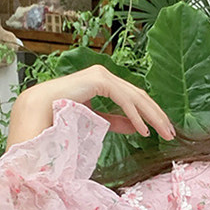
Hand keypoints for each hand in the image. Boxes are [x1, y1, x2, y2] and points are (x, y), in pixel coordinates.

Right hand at [7, 65, 175, 148]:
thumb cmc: (60, 115)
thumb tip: (138, 127)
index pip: (134, 98)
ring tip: (165, 133)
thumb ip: (116, 121)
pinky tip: (145, 130)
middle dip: (157, 116)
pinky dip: (136, 116)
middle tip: (171, 133)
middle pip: (140, 96)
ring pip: (136, 97)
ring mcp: (102, 75)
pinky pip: (124, 100)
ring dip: (153, 117)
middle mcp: (104, 76)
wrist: (37, 110)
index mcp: (103, 83)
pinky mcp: (99, 80)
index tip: (163, 130)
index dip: (151, 114)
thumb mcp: (96, 120)